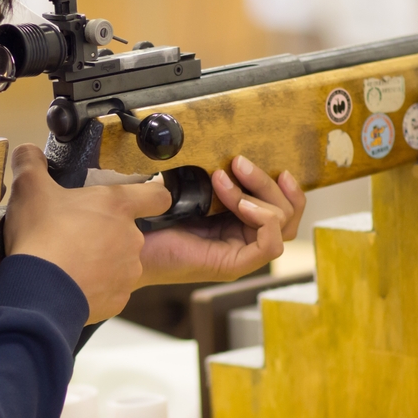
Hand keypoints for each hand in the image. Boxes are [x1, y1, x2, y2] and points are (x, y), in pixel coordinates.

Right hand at [3, 144, 171, 323]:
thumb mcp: (29, 188)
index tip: (141, 198)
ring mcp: (128, 270)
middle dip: (107, 231)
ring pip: (121, 261)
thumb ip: (30, 162)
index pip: (158, 196)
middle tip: (77, 233)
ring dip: (102, 260)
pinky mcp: (119, 299)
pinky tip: (72, 283)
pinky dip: (96, 286)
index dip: (152, 195)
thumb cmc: (41, 235)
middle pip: (129, 230)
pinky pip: (111, 288)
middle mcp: (131, 237)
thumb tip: (26, 150)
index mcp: (118, 205)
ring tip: (72, 261)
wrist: (38, 291)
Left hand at [137, 155, 304, 286]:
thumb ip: (212, 177)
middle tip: (238, 163)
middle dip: (267, 183)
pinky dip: (263, 219)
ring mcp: (240, 255)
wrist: (130, 244)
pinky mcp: (233, 266)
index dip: (288, 189)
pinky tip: (240, 204)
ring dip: (259, 195)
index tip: (280, 167)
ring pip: (282, 225)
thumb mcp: (191, 190)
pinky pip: (270, 245)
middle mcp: (243, 240)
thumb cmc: (154, 219)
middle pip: (286, 214)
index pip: (284, 210)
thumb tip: (222, 151)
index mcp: (237, 224)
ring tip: (224, 181)